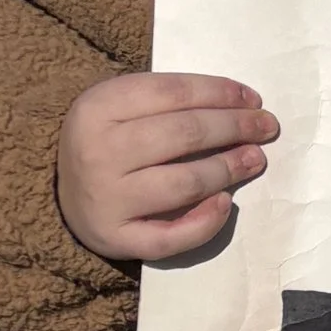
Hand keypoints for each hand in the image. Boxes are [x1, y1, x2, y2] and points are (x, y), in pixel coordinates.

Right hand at [57, 69, 279, 263]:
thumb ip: (168, 103)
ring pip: (184, 182)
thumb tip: (242, 105)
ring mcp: (107, 198)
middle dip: (234, 127)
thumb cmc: (107, 145)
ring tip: (255, 159)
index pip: (172, 92)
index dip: (219, 92)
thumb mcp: (121, 109)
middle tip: (267, 127)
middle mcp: (99, 151)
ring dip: (228, 169)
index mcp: (97, 107)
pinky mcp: (116, 238)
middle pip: (184, 134)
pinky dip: (206, 222)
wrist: (64, 197)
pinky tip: (227, 204)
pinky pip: (171, 236)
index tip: (252, 98)